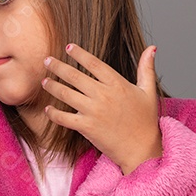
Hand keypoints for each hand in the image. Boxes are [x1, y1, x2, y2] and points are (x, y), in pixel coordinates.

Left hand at [42, 43, 162, 174]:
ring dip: (52, 86)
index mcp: (117, 84)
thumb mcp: (149, 91)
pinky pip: (64, 118)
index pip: (94, 63)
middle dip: (58, 66)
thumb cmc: (146, 121)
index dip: (79, 53)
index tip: (68, 47)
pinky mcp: (87, 127)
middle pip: (74, 76)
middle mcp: (103, 95)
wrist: (143, 149)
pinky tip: (48, 109)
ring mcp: (93, 111)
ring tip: (44, 81)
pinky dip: (54, 113)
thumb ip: (146, 68)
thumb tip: (151, 47)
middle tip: (46, 60)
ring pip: (66, 94)